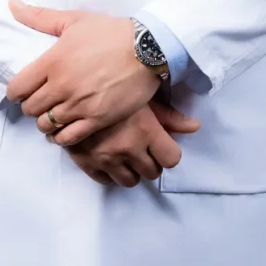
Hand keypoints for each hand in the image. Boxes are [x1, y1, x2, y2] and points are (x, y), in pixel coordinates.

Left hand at [5, 0, 159, 145]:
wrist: (147, 49)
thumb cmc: (110, 32)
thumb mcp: (74, 19)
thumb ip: (40, 16)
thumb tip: (12, 4)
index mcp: (53, 62)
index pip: (18, 88)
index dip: (16, 91)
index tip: (22, 89)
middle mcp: (62, 87)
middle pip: (30, 109)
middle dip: (31, 105)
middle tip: (40, 99)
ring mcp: (80, 106)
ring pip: (46, 125)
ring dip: (46, 121)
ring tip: (53, 113)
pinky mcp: (97, 120)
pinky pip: (68, 138)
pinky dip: (61, 137)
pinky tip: (65, 129)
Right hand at [62, 97, 201, 186]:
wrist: (70, 85)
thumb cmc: (113, 85)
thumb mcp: (142, 96)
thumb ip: (169, 116)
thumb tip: (196, 127)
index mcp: (145, 131)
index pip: (172, 159)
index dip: (168, 152)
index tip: (161, 143)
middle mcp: (128, 148)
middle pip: (152, 172)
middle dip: (150, 161)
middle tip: (142, 146)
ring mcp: (106, 159)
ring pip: (130, 181)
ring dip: (131, 169)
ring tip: (126, 152)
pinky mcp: (86, 163)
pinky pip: (106, 181)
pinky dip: (110, 172)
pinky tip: (108, 156)